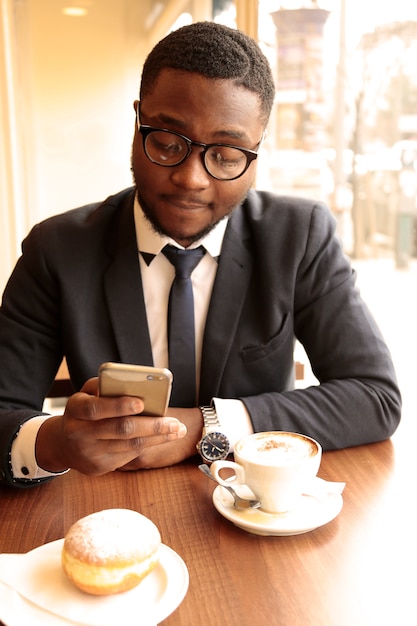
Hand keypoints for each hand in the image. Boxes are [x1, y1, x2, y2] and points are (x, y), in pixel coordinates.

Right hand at [36, 378, 187, 474]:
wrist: (64, 444)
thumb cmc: (84, 410)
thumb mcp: (86, 393)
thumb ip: (104, 386)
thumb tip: (131, 383)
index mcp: (75, 410)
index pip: (95, 409)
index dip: (118, 406)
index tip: (141, 402)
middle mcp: (79, 433)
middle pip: (121, 430)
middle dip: (152, 426)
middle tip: (175, 422)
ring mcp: (90, 453)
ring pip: (130, 445)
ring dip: (158, 437)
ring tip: (177, 430)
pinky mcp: (100, 467)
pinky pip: (129, 455)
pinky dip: (149, 445)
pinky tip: (164, 438)